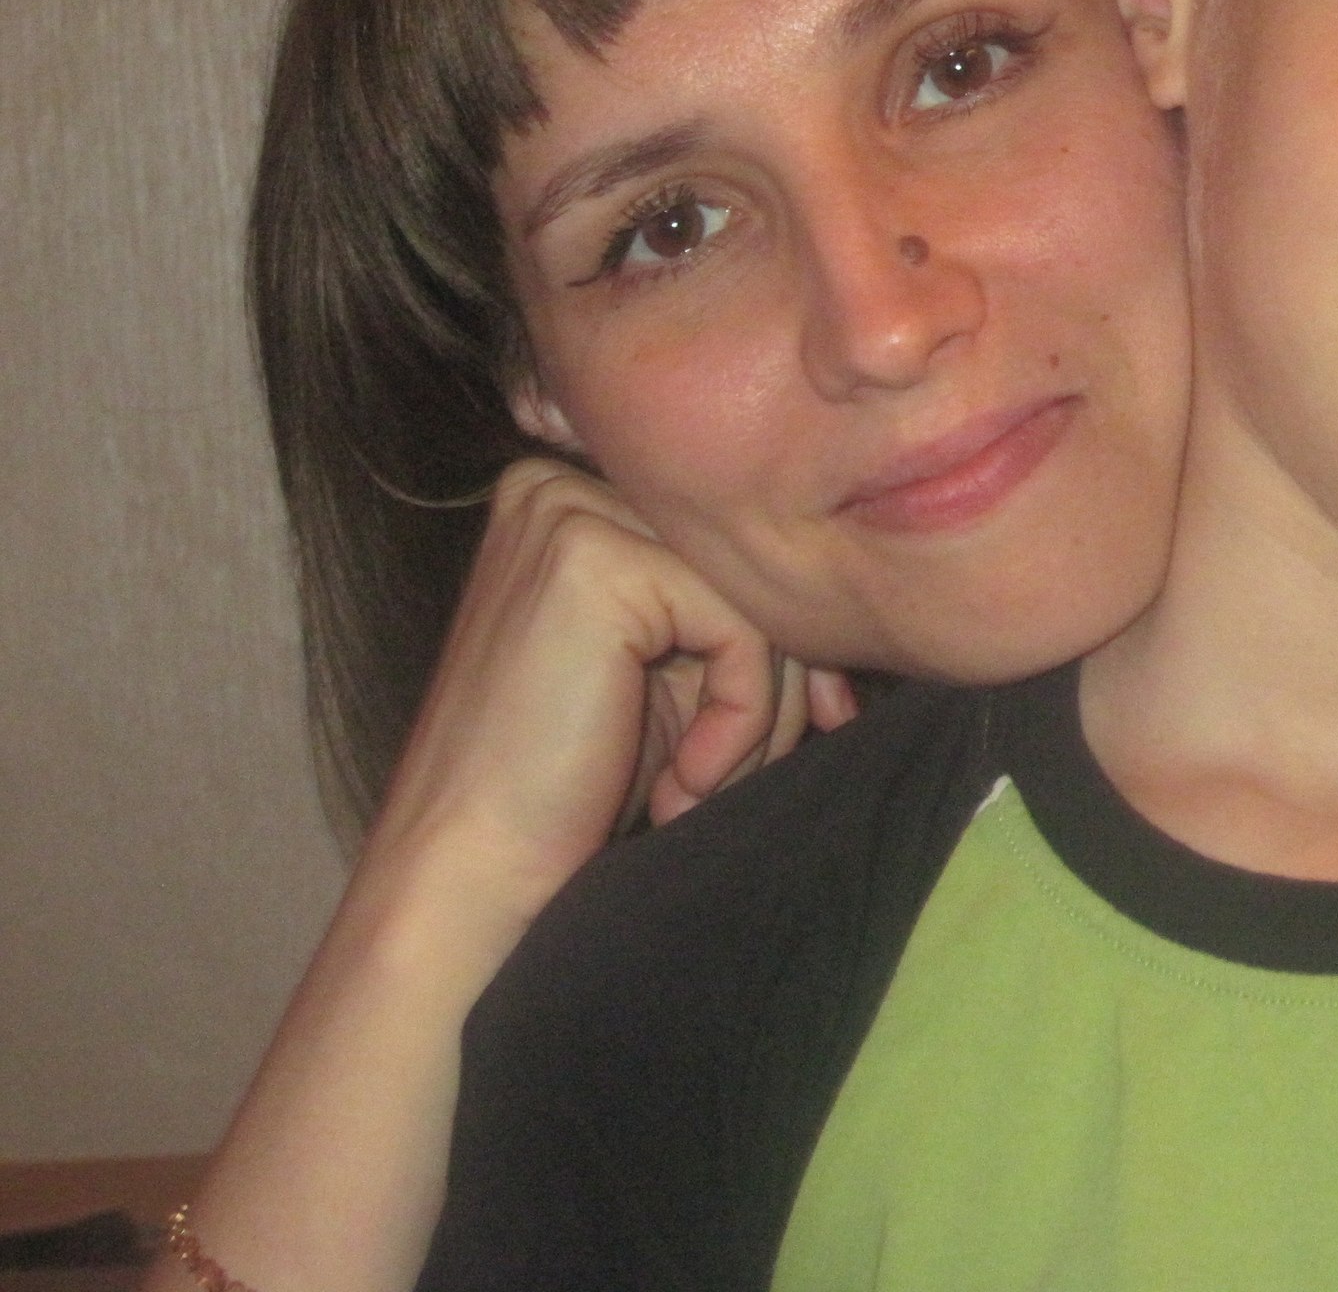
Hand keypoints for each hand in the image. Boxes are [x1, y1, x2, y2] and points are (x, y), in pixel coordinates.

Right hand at [368, 456, 788, 922]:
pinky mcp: (591, 559)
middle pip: (746, 569)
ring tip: (692, 792)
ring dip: (760, 717)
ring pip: (753, 599)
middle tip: (738, 779)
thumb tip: (844, 610)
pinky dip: (740, 722)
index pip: (729, 553)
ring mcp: (568, 514)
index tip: (818, 726)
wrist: (468, 875)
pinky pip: (740, 630)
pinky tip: (680, 785)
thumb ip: (734, 619)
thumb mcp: (670, 680)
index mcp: (572, 502)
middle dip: (781, 685)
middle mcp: (559, 486)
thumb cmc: (566, 793)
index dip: (787, 645)